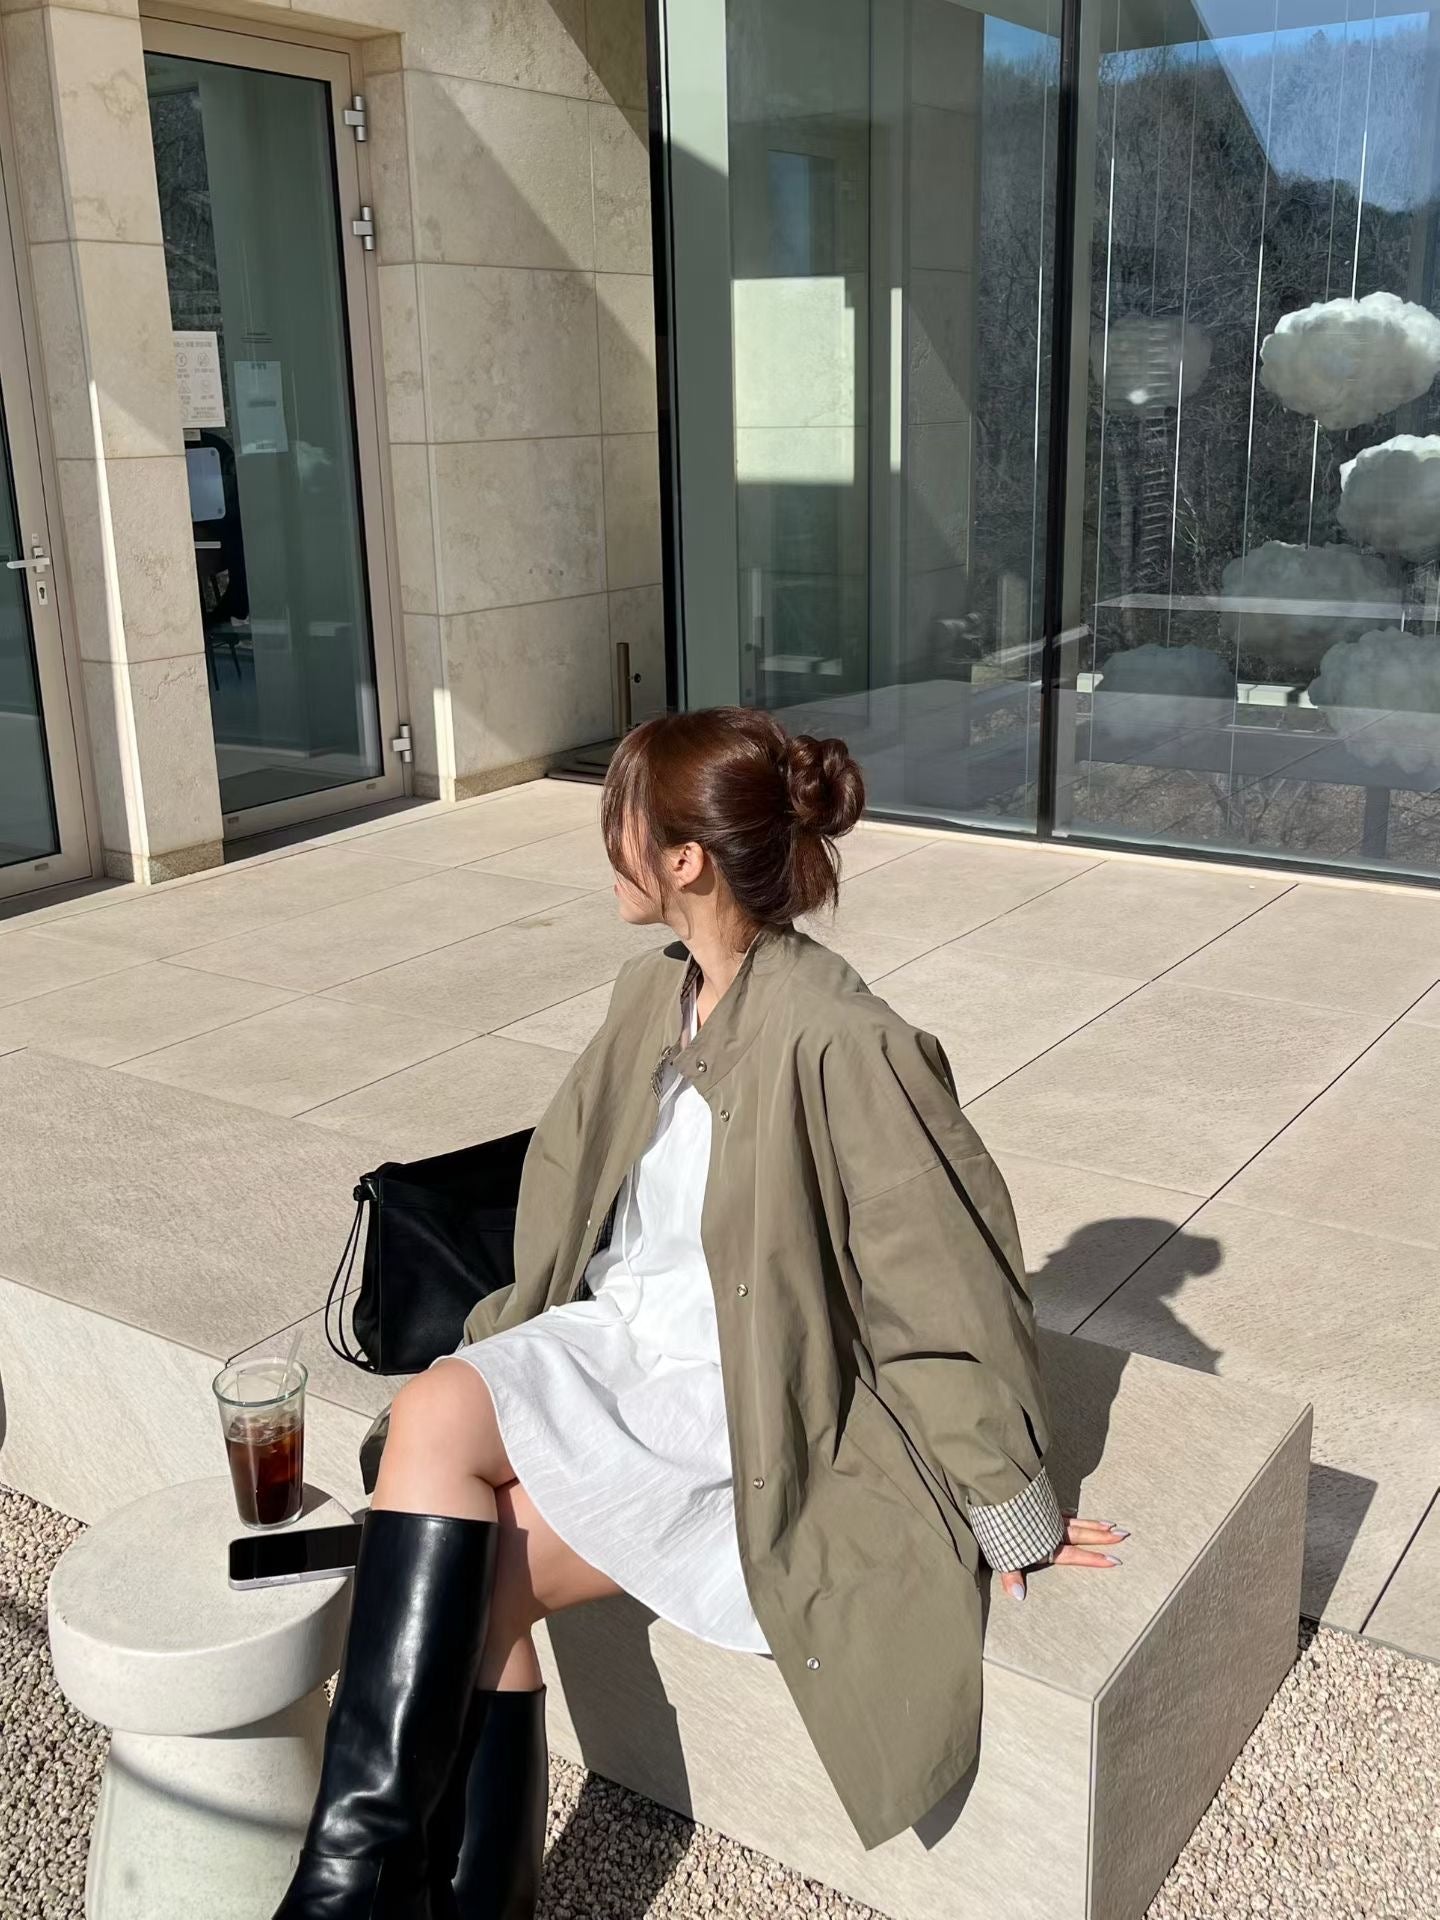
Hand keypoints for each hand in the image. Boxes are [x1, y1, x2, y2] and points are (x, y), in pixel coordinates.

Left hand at [999, 1513, 1127, 1601]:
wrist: (994, 1493)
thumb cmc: (996, 1527)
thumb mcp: (1002, 1555)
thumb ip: (1012, 1576)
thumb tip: (1019, 1596)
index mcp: (1047, 1546)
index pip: (1076, 1555)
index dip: (1095, 1559)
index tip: (1114, 1561)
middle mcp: (1051, 1531)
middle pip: (1083, 1534)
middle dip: (1103, 1537)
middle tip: (1124, 1535)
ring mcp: (1046, 1516)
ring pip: (1076, 1521)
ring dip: (1093, 1524)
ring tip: (1111, 1525)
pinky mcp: (1038, 1504)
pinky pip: (1060, 1511)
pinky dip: (1071, 1513)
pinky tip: (1075, 1512)